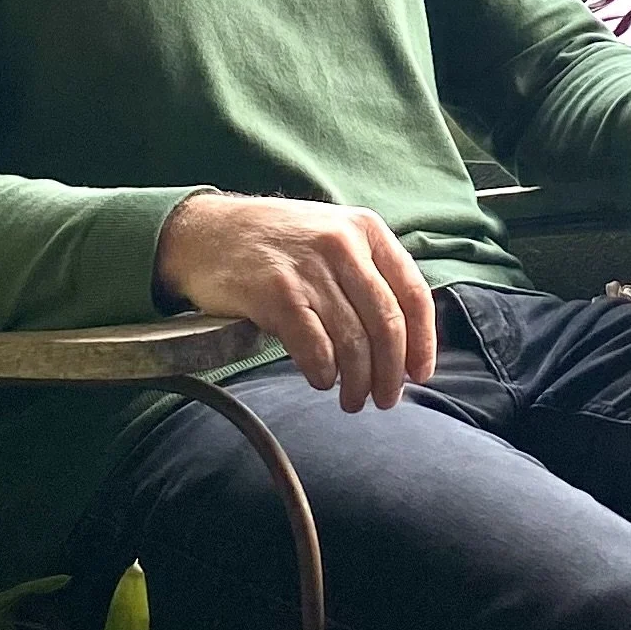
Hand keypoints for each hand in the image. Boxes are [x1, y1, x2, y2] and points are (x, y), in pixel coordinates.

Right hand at [155, 193, 437, 412]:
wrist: (207, 231)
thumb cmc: (275, 243)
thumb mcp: (331, 236)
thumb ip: (367, 273)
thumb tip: (404, 341)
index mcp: (366, 229)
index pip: (412, 294)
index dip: (423, 342)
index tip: (420, 375)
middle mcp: (342, 244)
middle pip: (386, 324)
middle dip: (391, 372)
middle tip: (386, 399)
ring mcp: (308, 268)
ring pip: (353, 341)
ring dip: (358, 382)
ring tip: (351, 400)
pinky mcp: (276, 292)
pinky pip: (315, 347)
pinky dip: (324, 373)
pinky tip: (322, 380)